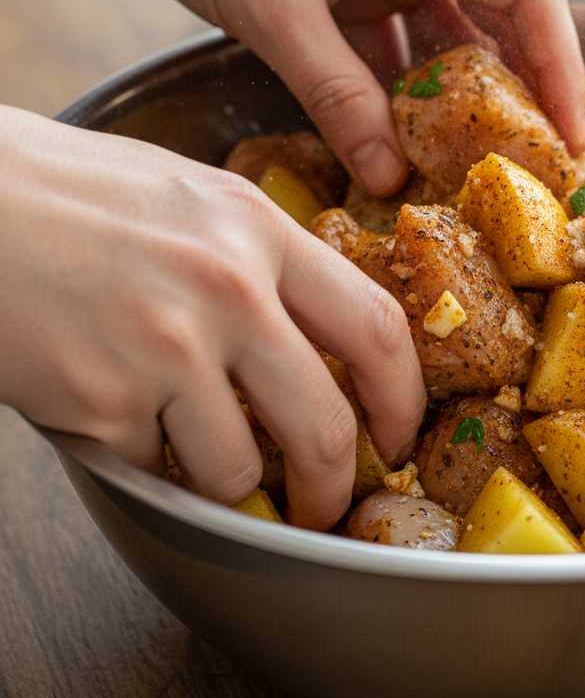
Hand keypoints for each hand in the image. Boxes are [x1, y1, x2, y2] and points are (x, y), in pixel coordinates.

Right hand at [0, 108, 424, 529]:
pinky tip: (116, 418)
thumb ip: (260, 259)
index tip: (397, 435)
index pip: (375, 329)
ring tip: (197, 456)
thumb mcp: (193, 199)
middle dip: (332, 487)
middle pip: (325, 425)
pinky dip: (144, 463)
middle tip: (322, 504)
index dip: (402, 399)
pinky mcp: (100, 397)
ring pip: (237, 468)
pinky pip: (151, 468)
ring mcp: (166, 345)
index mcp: (258, 230)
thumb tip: (314, 338)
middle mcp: (227, 287)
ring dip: (227, 485)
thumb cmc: (69, 193)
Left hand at [91, 0, 584, 194]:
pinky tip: (415, 135)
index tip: (568, 137)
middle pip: (508, 10)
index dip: (559, 65)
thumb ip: (336, 96)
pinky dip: (417, 88)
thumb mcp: (271, 11)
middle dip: (527, 88)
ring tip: (482, 162)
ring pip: (461, 30)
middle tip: (536, 163)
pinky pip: (413, 39)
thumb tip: (391, 175)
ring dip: (469, 94)